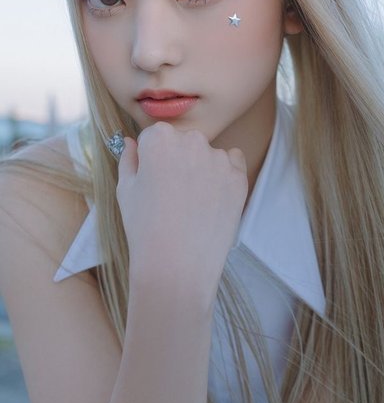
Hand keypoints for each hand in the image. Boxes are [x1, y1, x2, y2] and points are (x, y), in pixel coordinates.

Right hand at [116, 122, 247, 305]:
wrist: (176, 265)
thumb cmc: (144, 228)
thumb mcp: (125, 190)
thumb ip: (129, 159)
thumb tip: (132, 142)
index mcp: (159, 138)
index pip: (156, 136)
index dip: (153, 159)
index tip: (153, 181)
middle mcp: (192, 140)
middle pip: (184, 141)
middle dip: (178, 160)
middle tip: (173, 194)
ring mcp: (218, 158)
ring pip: (208, 154)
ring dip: (202, 168)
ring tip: (192, 203)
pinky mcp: (239, 177)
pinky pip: (233, 164)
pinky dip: (225, 176)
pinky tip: (212, 200)